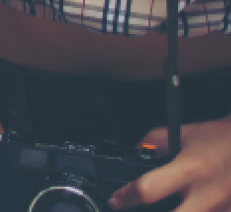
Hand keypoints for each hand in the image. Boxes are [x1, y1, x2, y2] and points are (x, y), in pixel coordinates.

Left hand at [110, 115, 230, 210]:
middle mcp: (208, 194)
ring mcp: (223, 208)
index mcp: (191, 168)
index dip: (127, 196)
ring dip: (176, 211)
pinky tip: (187, 205)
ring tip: (169, 203)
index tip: (117, 199)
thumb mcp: (182, 133)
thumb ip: (153, 142)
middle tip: (140, 208)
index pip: (149, 189)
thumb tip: (134, 152)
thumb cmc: (220, 139)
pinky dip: (193, 210)